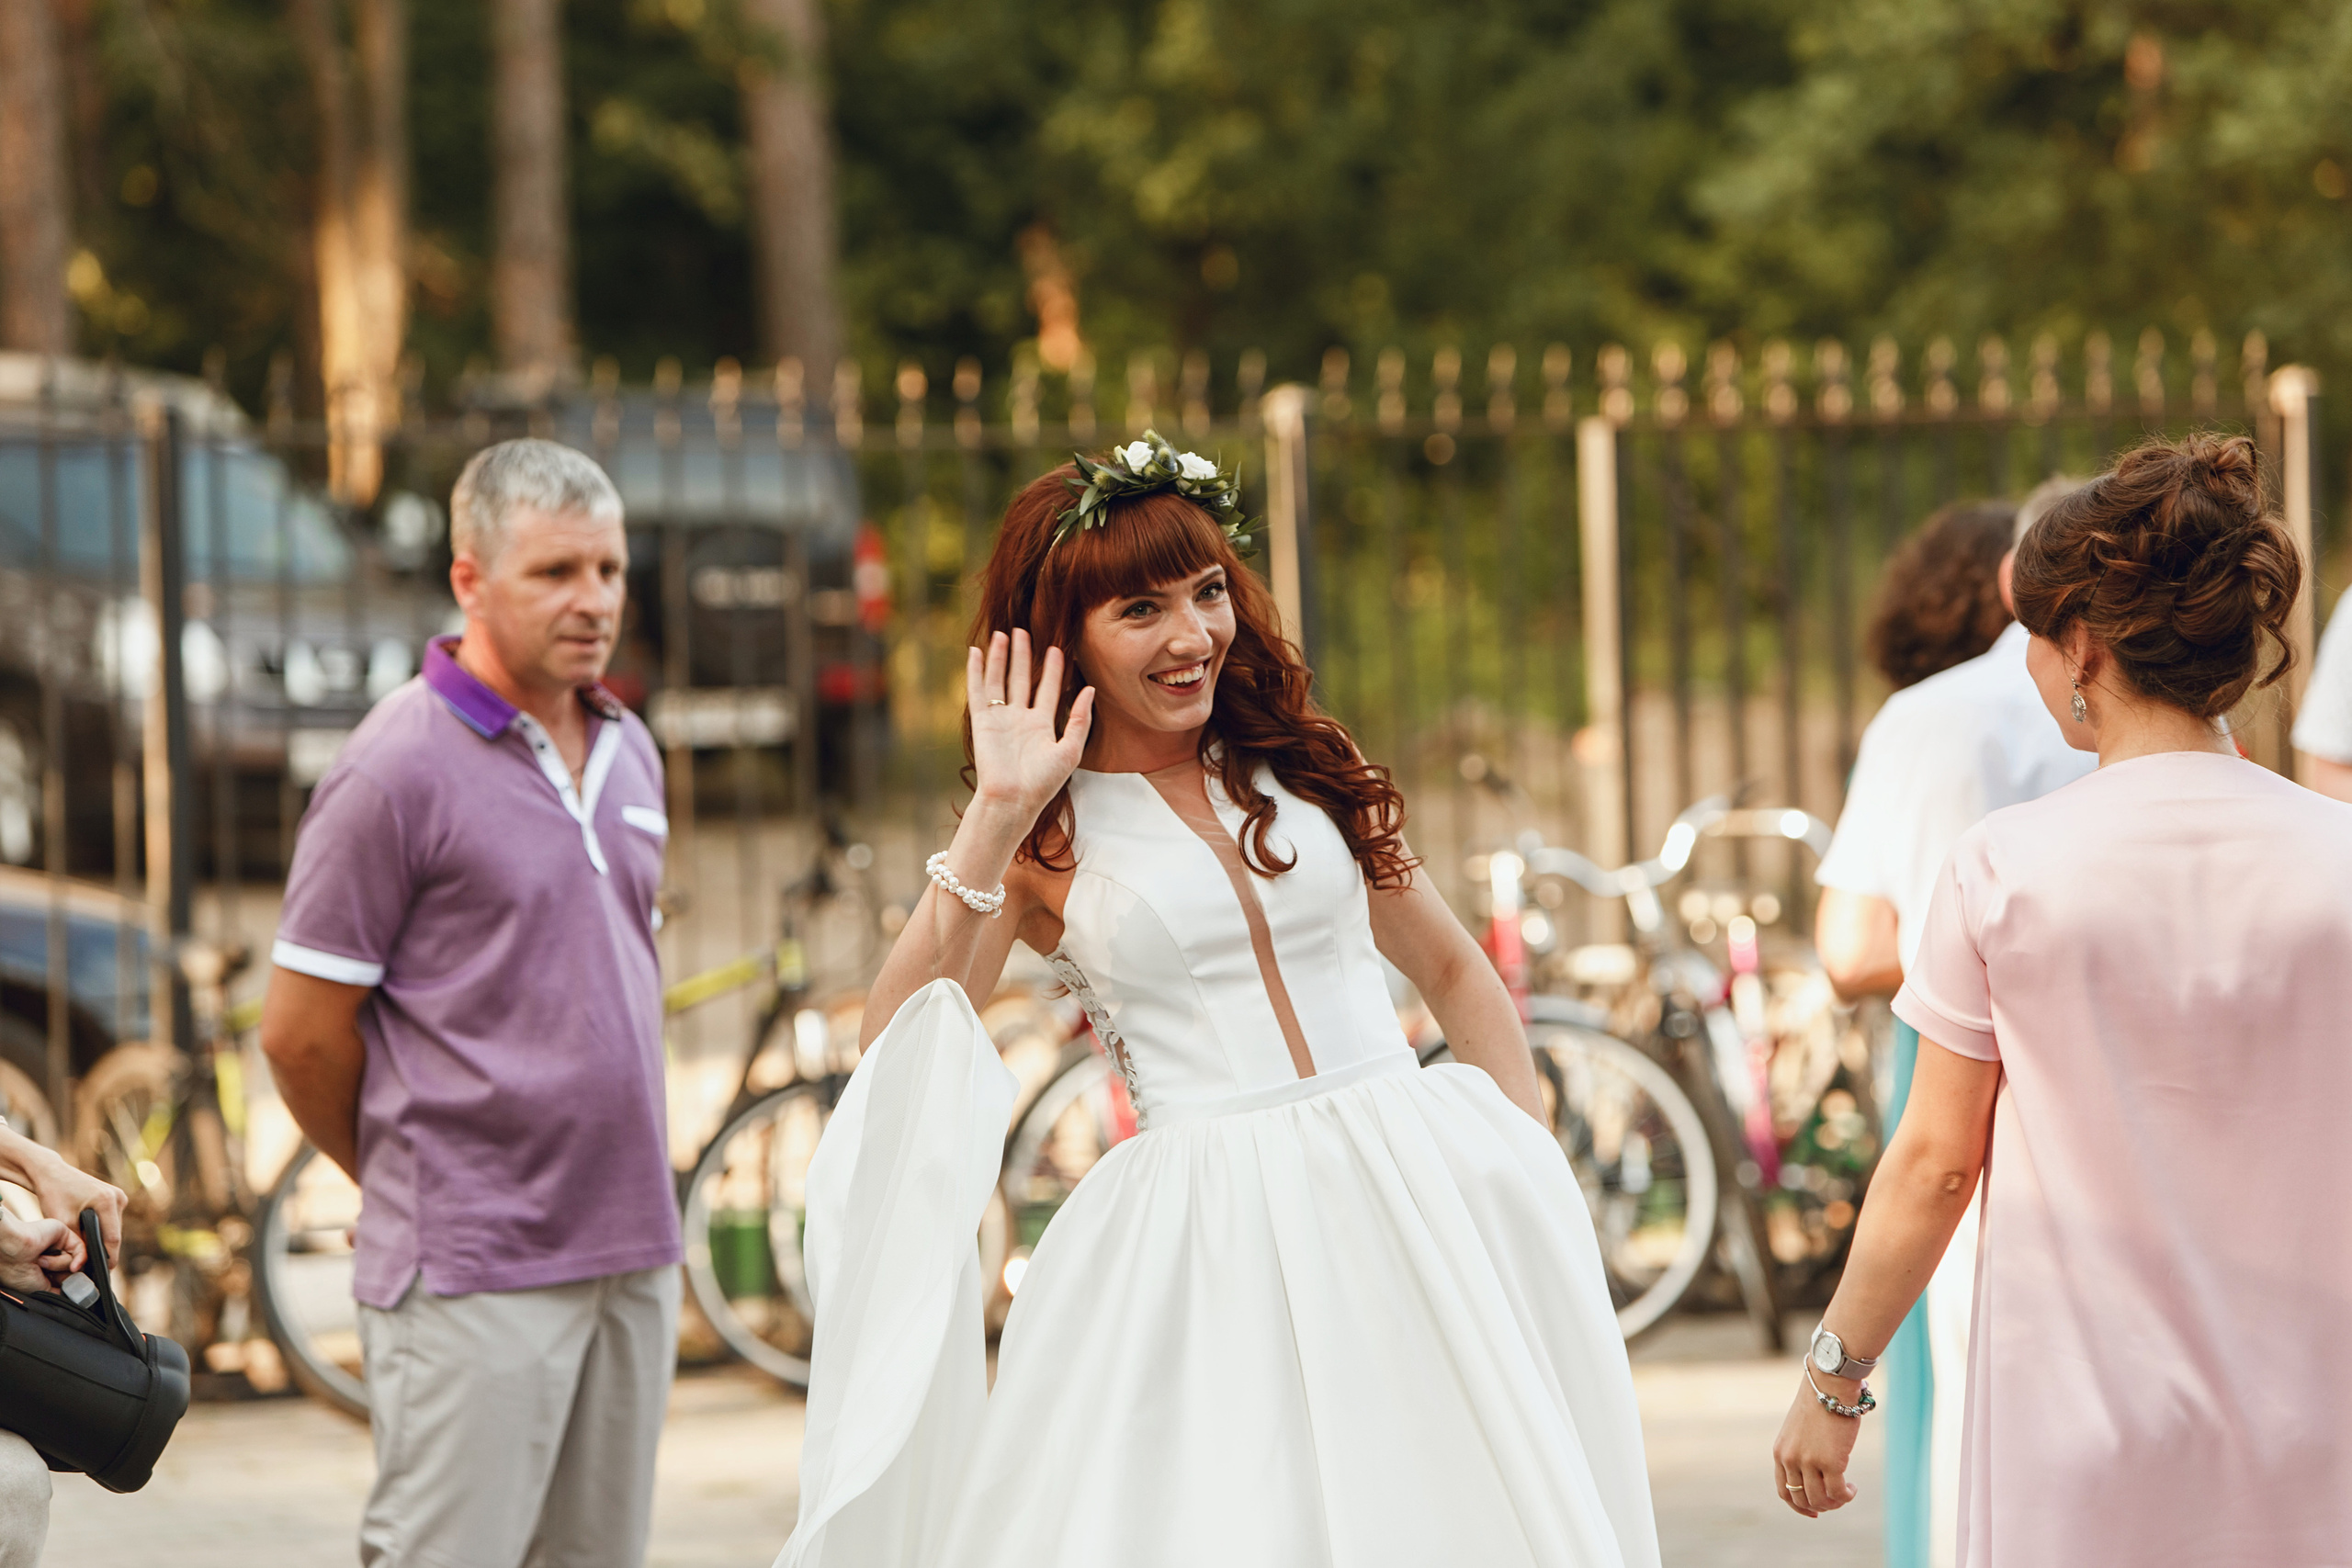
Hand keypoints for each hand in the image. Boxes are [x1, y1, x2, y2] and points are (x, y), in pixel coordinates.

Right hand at [0, 1210, 73, 1294]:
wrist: (11, 1249)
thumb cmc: (16, 1270)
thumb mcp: (38, 1289)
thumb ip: (57, 1292)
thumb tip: (74, 1297)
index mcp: (40, 1273)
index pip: (62, 1282)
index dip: (65, 1287)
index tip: (68, 1293)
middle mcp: (49, 1260)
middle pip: (72, 1273)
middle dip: (62, 1277)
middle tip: (49, 1276)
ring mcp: (57, 1247)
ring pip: (75, 1262)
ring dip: (58, 1265)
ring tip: (40, 1260)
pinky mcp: (64, 1235)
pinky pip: (81, 1250)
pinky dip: (80, 1259)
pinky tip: (73, 1266)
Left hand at [23, 1150, 125, 1270]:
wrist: (52, 1174)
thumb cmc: (54, 1195)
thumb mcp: (63, 1223)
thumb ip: (77, 1244)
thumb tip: (86, 1264)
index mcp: (107, 1201)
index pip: (113, 1238)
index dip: (108, 1258)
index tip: (103, 1274)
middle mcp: (118, 1197)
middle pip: (115, 1234)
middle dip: (104, 1251)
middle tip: (91, 1267)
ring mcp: (119, 1196)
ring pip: (114, 1228)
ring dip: (103, 1241)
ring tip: (88, 1253)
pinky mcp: (115, 1197)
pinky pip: (112, 1221)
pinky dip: (102, 1231)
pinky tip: (89, 1238)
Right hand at [967, 629, 1093, 816]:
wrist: (1013, 800)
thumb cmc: (1043, 783)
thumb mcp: (1070, 750)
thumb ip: (1079, 720)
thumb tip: (1090, 690)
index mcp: (1041, 725)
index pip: (1048, 689)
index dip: (1053, 669)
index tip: (1057, 648)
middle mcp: (1020, 718)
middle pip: (1022, 678)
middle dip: (1023, 654)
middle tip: (1023, 630)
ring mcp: (1000, 718)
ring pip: (1000, 679)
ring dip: (1000, 657)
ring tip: (1002, 634)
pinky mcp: (982, 721)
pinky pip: (977, 690)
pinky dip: (975, 670)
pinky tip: (975, 651)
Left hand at [1771, 1373, 1862, 1516]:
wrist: (1829, 1387)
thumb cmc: (1818, 1404)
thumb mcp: (1799, 1430)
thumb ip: (1801, 1451)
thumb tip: (1816, 1474)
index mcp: (1780, 1452)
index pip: (1784, 1491)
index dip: (1799, 1507)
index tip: (1814, 1512)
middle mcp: (1790, 1459)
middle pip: (1801, 1499)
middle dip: (1820, 1507)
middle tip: (1836, 1501)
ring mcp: (1809, 1462)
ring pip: (1820, 1500)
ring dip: (1835, 1503)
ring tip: (1846, 1494)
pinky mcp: (1830, 1462)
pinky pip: (1838, 1493)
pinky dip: (1846, 1496)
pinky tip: (1852, 1488)